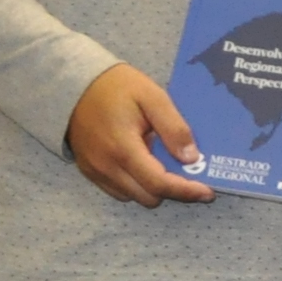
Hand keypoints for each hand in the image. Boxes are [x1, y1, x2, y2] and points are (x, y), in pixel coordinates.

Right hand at [65, 63, 214, 206]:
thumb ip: (173, 128)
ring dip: (153, 188)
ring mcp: (95, 171)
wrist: (73, 84)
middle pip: (148, 196)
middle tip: (188, 174)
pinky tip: (143, 163)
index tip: (208, 193)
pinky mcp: (88, 171)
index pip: (159, 184)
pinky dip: (136, 185)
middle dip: (172, 190)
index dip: (186, 192)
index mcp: (123, 148)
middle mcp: (106, 166)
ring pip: (133, 196)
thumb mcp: (153, 97)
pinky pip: (118, 190)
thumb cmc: (116, 87)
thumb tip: (191, 158)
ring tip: (163, 164)